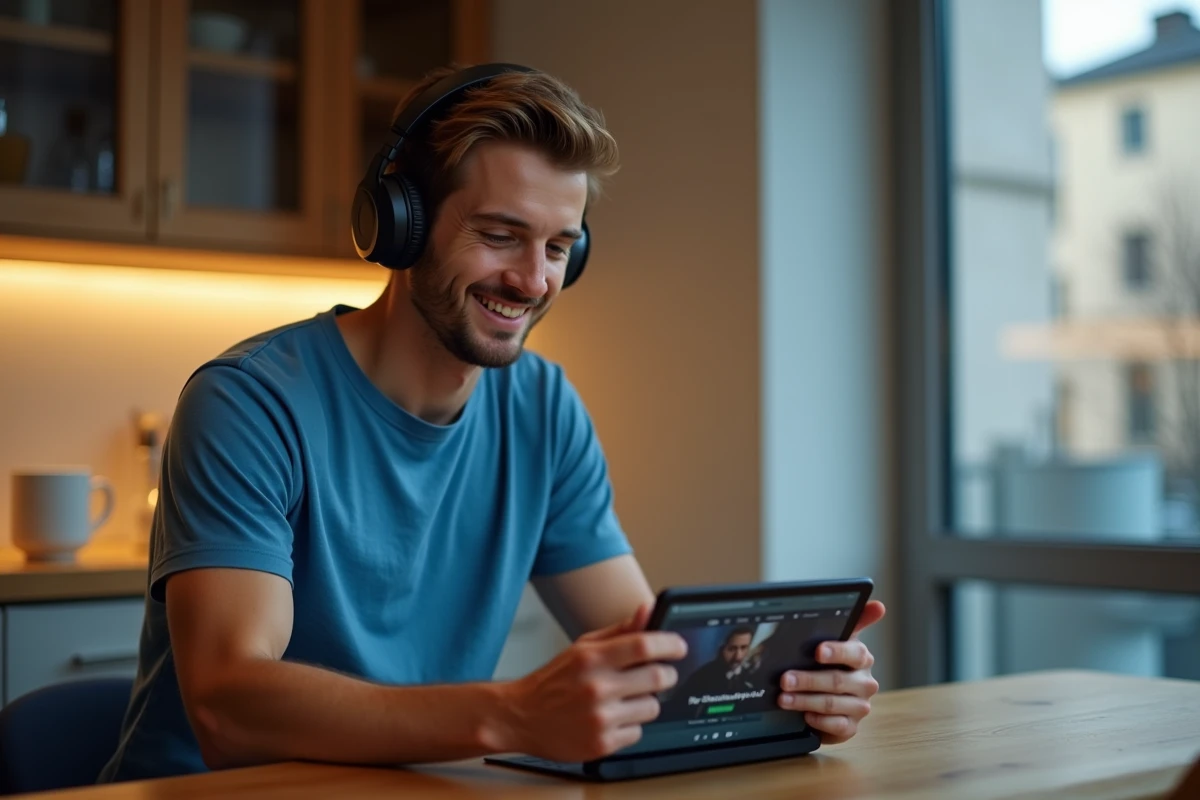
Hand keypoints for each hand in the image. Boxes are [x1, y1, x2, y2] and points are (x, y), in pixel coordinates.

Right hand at [495, 604, 687, 761]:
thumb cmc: (554, 680)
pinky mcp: (602, 744)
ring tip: (626, 699)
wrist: (520, 717)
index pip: (643, 646)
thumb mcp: (582, 647)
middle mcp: (597, 687)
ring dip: (647, 702)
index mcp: (591, 658)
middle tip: (661, 674)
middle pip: (657, 678)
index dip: (670, 644)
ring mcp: (600, 718)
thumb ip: (620, 630)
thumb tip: (648, 608)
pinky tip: (612, 719)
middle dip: (666, 675)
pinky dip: (631, 725)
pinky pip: (638, 732)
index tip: (679, 646)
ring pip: (652, 707)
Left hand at [777, 600, 885, 744]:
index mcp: (861, 657)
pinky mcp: (851, 727)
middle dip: (808, 680)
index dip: (837, 651)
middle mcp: (864, 682)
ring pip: (832, 704)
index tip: (818, 651)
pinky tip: (805, 716)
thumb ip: (855, 620)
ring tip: (783, 698)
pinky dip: (819, 720)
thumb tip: (879, 606)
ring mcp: (859, 706)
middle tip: (785, 679)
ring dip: (805, 701)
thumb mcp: (835, 638)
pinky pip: (837, 726)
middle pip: (837, 680)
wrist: (828, 695)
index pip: (855, 652)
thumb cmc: (828, 662)